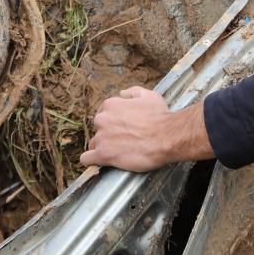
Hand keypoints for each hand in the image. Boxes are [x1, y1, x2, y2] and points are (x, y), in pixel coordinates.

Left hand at [80, 88, 213, 171]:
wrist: (167, 137)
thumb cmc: (160, 117)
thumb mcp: (149, 96)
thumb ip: (132, 92)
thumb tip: (122, 93)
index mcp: (111, 105)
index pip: (103, 115)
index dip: (113, 123)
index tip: (122, 130)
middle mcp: (102, 119)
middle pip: (98, 130)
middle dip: (108, 135)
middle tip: (123, 142)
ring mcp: (101, 138)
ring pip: (93, 144)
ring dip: (102, 148)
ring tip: (118, 154)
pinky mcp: (103, 154)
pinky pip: (87, 159)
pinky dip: (91, 161)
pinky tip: (99, 162)